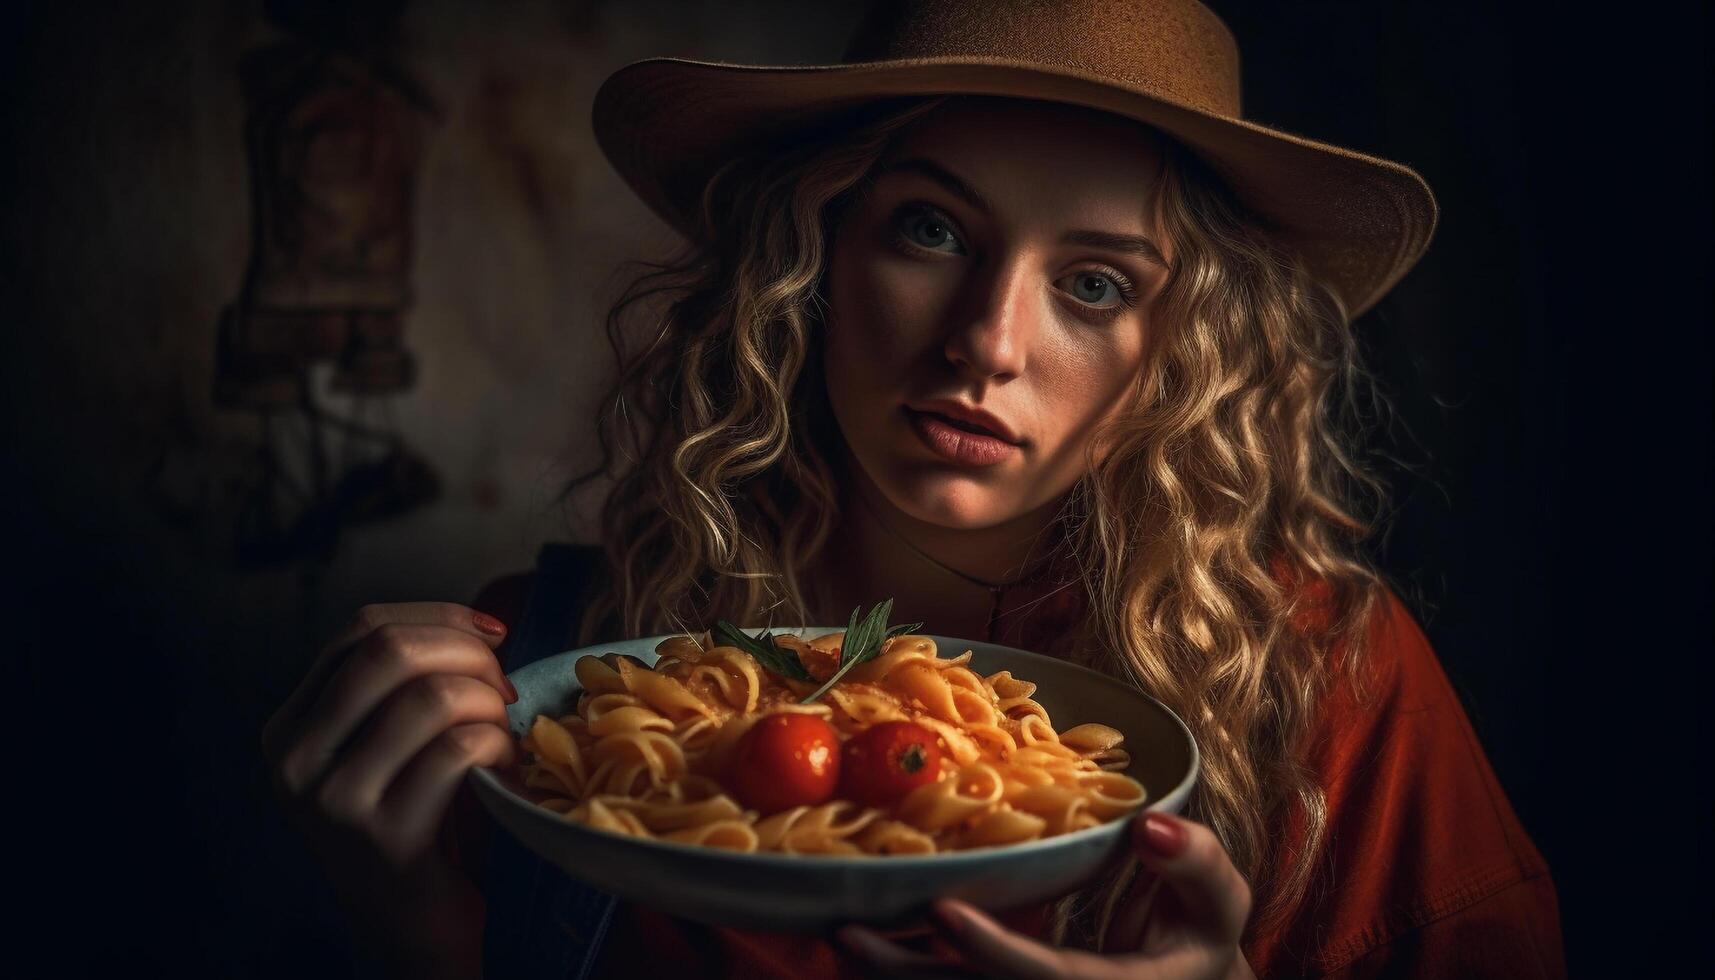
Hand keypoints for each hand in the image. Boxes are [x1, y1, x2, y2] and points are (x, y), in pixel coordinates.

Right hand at [262, 602, 518, 978]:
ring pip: (432, 697)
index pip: (363, 628)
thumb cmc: (412, 822)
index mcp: (290, 726)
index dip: (439, 618)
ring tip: (505, 731)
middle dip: (469, 654)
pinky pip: (459, 750)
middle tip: (504, 688)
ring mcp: (333, 801)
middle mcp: (295, 759)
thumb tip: (481, 627)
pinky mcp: (384, 837)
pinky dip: (500, 746)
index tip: (493, 636)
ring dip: (490, 704)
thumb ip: (402, 686)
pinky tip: (507, 768)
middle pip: (392, 651)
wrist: (407, 929)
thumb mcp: (383, 747)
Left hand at [838, 812, 1254, 979]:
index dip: (994, 951)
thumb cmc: (1200, 940)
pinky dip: (904, 971)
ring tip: (837, 934)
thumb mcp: (1219, 904)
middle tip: (847, 932)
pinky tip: (861, 941)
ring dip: (892, 977)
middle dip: (909, 973)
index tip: (943, 910)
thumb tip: (1149, 824)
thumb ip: (1195, 864)